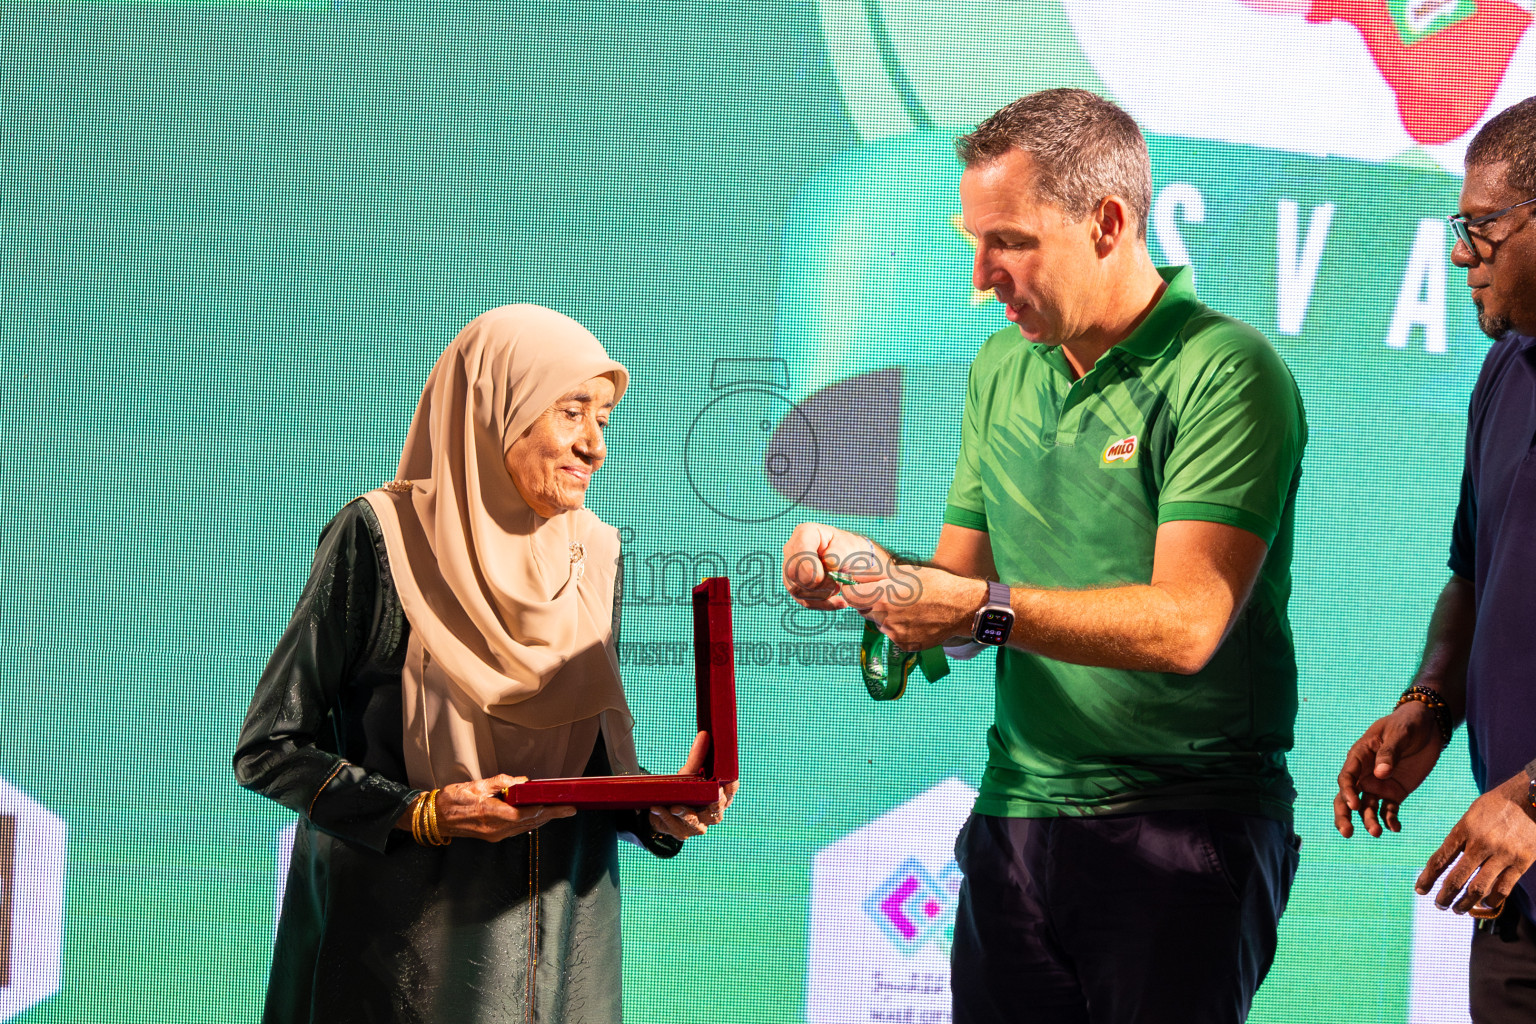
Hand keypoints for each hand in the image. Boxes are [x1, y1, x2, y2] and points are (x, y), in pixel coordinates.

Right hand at [432, 774, 576, 841]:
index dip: (550, 811)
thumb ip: (502, 783)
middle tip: (569, 810)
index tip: (565, 807)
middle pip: (532, 823)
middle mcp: (497, 829)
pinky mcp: (493, 835)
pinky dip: (529, 822)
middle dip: (552, 816)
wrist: (435, 818)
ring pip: (526, 828)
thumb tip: (523, 782)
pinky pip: (517, 829)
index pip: (530, 813)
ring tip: (557, 811)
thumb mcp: (477, 785)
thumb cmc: (452, 800)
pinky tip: (536, 815)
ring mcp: (495, 835)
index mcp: (494, 814)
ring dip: (542, 820)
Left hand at [649, 731, 738, 840]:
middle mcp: (711, 814)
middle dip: (713, 804)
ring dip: (685, 814)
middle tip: (710, 795)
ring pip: (695, 822)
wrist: (663, 809)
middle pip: (717, 812)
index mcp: (718, 798)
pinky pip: (674, 827)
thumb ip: (697, 757)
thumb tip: (704, 734)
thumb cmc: (684, 789)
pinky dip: (665, 817)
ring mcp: (696, 826)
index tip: (724, 781)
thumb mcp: (690, 773)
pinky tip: (657, 809)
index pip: (730, 793)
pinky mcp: (680, 832)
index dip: (730, 788)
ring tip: (674, 806)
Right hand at [781, 522, 889, 610]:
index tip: (825, 577)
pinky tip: (840, 602)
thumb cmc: (849, 550)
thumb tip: (828, 564)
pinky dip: (824, 604)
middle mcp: (793, 550)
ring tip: (838, 588)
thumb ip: (837, 554)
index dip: (809, 566)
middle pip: (793, 573)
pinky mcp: (796, 586)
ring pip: (797, 589)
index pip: (799, 550)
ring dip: (822, 595)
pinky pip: (804, 601)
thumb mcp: (848, 547)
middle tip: (836, 584)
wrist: (851, 561)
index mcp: (805, 533)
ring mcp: (791, 570)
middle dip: (817, 584)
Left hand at [839, 565, 987, 651]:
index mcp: (882, 596)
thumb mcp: (905, 572)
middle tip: (890, 595)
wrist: (962, 607)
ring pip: (878, 623)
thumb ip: (875, 576)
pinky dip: (899, 628)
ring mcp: (894, 634)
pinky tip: (915, 619)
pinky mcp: (904, 645)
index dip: (853, 590)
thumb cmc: (935, 584)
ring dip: (885, 615)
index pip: (849, 596)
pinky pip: (892, 635)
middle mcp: (885, 617)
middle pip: (863, 610)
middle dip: (871, 602)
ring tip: (908, 607)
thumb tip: (852, 574)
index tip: (860, 588)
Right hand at [1334, 702, 1443, 837]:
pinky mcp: (1395, 793)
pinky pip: (1388, 810)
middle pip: (1348, 797)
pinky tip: (1396, 828)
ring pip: (1366, 808)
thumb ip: (1390, 753)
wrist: (1428, 726)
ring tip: (1378, 833)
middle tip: (1347, 833)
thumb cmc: (1408, 724)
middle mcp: (1365, 774)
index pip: (1347, 778)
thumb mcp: (1400, 733)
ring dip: (1369, 821)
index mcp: (1360, 756)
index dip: (1347, 792)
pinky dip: (1390, 821)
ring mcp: (1379, 785)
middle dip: (1344, 815)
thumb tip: (1381, 774)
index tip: (1354, 805)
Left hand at [1417, 770, 1535, 915]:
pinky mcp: (1522, 861)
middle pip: (1457, 878)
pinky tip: (1485, 904)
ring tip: (1458, 909)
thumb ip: (1461, 837)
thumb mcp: (1472, 814)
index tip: (1420, 889)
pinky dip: (1492, 900)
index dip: (1428, 877)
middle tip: (1438, 905)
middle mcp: (1481, 843)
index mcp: (1464, 829)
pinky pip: (1504, 888)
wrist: (1531, 798)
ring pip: (1479, 888)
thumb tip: (1449, 860)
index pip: (1440, 859)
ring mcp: (1503, 854)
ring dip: (1465, 903)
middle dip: (1444, 896)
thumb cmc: (1498, 805)